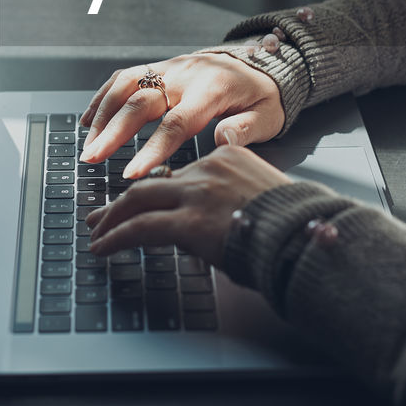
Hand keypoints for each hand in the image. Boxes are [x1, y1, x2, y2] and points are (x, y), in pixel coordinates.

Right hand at [80, 52, 283, 177]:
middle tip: (93, 158)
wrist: (260, 62)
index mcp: (212, 90)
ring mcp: (169, 68)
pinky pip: (125, 77)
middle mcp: (185, 75)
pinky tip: (88, 119)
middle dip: (113, 132)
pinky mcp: (160, 68)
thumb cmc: (263, 95)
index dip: (152, 149)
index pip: (176, 122)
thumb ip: (246, 129)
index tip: (133, 174)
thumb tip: (223, 140)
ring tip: (88, 144)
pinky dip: (103, 97)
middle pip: (141, 102)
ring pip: (126, 86)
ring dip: (102, 114)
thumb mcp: (269, 115)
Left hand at [86, 144, 290, 266]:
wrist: (308, 236)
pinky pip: (140, 227)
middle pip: (151, 182)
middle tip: (101, 215)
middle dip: (121, 201)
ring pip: (138, 200)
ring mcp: (197, 193)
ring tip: (97, 234)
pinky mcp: (189, 221)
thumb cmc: (296, 225)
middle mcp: (208, 168)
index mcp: (228, 158)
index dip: (155, 190)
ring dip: (112, 219)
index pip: (179, 175)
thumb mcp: (263, 197)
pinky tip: (103, 247)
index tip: (139, 201)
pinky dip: (116, 237)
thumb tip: (215, 225)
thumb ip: (233, 200)